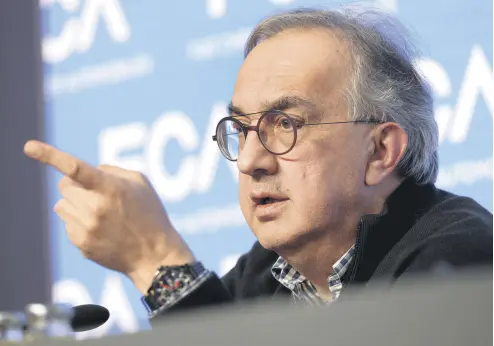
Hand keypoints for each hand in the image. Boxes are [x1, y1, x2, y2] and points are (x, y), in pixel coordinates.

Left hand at [24, 140, 194, 293]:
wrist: (154, 254)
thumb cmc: (150, 213)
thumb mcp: (140, 183)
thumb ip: (112, 170)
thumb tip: (90, 170)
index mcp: (111, 189)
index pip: (75, 168)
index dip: (50, 156)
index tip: (28, 147)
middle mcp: (95, 208)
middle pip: (64, 186)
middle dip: (76, 186)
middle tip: (96, 193)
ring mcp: (86, 228)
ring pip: (62, 205)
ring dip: (76, 204)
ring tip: (100, 213)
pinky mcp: (81, 244)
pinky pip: (68, 224)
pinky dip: (79, 222)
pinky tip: (101, 229)